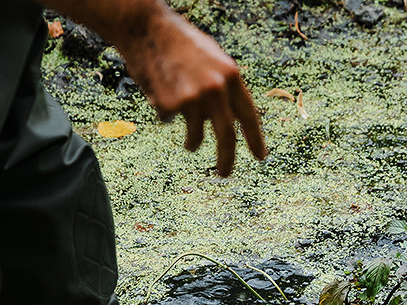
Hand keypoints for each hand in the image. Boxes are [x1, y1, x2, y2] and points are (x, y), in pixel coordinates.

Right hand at [110, 7, 267, 175]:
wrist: (146, 28)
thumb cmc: (180, 43)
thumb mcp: (213, 60)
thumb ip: (224, 87)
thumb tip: (233, 118)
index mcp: (231, 76)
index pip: (249, 115)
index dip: (255, 138)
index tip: (260, 156)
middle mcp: (215, 89)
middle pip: (226, 136)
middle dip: (227, 159)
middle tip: (225, 174)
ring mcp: (192, 98)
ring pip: (196, 135)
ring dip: (192, 142)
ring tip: (189, 143)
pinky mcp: (169, 105)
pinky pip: (170, 120)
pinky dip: (165, 112)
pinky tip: (159, 91)